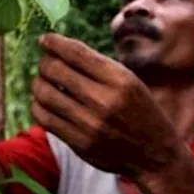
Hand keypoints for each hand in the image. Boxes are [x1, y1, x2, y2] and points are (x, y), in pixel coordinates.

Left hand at [29, 33, 187, 179]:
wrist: (155, 154)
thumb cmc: (138, 110)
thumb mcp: (129, 81)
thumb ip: (97, 66)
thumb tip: (57, 48)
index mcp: (119, 79)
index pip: (76, 53)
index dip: (54, 43)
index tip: (44, 39)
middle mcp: (104, 100)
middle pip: (55, 70)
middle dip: (45, 63)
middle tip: (46, 64)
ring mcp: (90, 124)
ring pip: (45, 94)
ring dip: (38, 83)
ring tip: (42, 82)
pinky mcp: (79, 144)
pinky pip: (44, 118)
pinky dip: (37, 106)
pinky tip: (43, 102)